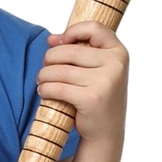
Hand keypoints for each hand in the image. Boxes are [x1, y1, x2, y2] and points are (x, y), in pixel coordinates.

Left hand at [35, 20, 127, 146]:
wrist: (106, 133)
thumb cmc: (98, 97)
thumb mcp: (97, 71)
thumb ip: (78, 51)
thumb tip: (51, 39)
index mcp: (119, 53)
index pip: (93, 28)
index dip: (72, 31)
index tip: (60, 42)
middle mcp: (116, 65)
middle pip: (69, 51)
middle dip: (49, 59)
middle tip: (45, 69)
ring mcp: (106, 82)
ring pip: (60, 70)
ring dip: (44, 75)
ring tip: (42, 82)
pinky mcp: (92, 99)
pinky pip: (57, 87)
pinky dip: (45, 89)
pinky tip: (44, 92)